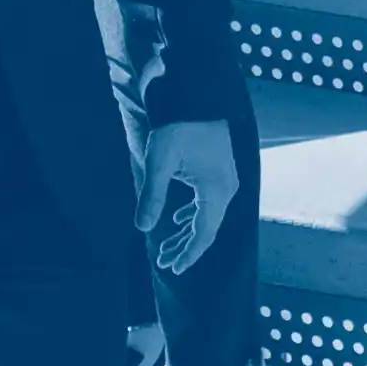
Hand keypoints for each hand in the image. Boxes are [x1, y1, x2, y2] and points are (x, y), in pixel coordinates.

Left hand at [137, 111, 239, 279]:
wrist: (196, 96)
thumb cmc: (178, 126)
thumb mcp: (159, 161)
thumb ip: (151, 195)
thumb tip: (140, 228)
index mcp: (216, 191)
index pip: (203, 234)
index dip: (188, 254)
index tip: (173, 269)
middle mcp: (226, 189)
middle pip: (206, 229)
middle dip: (184, 247)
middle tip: (163, 262)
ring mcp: (224, 181)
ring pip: (206, 216)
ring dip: (186, 233)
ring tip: (166, 248)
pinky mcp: (218, 172)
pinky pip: (207, 203)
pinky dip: (192, 216)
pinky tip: (177, 221)